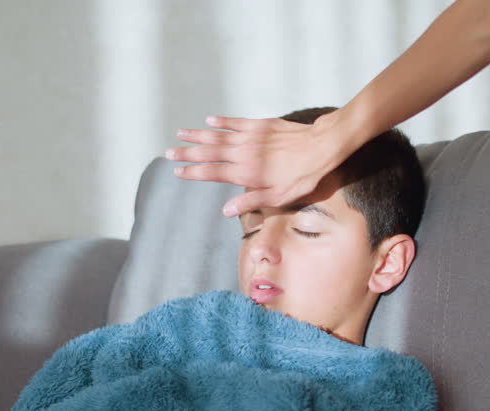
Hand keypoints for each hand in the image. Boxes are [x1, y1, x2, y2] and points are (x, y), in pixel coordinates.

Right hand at [166, 114, 345, 216]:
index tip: (177, 172)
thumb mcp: (277, 197)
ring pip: (217, 135)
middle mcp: (243, 153)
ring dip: (197, 135)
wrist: (321, 147)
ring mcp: (250, 137)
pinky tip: (209, 120)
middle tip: (168, 153)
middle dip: (187, 154)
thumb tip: (225, 210)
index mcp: (245, 173)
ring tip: (180, 134)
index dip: (193, 173)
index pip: (212, 172)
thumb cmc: (302, 177)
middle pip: (208, 153)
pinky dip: (221, 121)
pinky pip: (235, 122)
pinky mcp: (260, 125)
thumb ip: (249, 201)